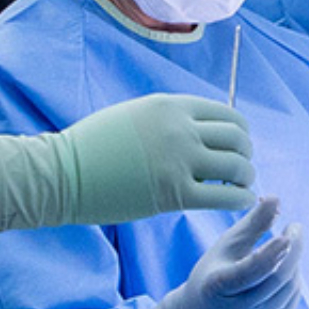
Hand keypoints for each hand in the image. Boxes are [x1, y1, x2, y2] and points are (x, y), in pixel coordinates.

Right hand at [59, 94, 253, 224]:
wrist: (62, 173)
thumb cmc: (92, 147)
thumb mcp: (134, 115)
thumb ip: (168, 119)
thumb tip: (200, 133)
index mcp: (171, 106)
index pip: (227, 114)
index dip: (239, 132)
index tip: (237, 146)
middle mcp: (180, 129)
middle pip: (237, 138)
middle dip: (246, 154)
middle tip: (242, 168)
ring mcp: (179, 161)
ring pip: (236, 167)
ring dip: (246, 177)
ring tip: (242, 186)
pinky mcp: (174, 194)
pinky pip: (225, 196)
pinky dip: (240, 199)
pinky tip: (242, 202)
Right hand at [132, 197, 303, 308]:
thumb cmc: (212, 274)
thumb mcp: (225, 246)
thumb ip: (252, 224)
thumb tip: (277, 198)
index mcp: (218, 288)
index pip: (250, 272)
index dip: (271, 253)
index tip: (288, 233)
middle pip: (278, 280)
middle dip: (293, 251)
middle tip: (295, 229)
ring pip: (289, 290)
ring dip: (292, 265)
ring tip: (284, 250)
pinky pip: (291, 302)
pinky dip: (292, 282)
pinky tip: (281, 272)